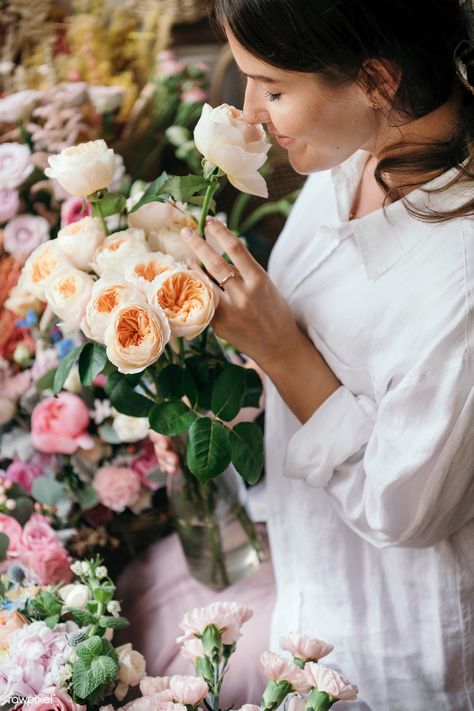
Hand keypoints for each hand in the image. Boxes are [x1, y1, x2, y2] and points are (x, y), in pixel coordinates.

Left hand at [181, 216, 300, 369]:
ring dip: (193, 266)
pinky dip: (196, 287)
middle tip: (186, 231)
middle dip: (198, 244)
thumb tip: (219, 251)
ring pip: (204, 282)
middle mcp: (244, 295)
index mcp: (259, 281)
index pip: (236, 249)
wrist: (278, 347)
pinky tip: (191, 280)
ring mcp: (229, 311)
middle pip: (215, 263)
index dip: (220, 232)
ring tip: (186, 256)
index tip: (210, 221)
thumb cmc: (274, 312)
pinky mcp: (219, 324)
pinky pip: (204, 300)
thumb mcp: (266, 286)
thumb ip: (245, 271)